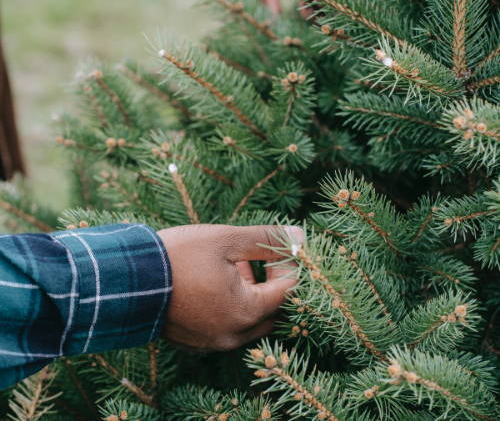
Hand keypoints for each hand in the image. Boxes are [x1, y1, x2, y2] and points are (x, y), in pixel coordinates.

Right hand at [157, 224, 302, 350]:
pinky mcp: (196, 342)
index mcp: (245, 311)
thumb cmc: (179, 256)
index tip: (276, 247)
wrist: (126, 279)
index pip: (287, 291)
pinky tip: (214, 282)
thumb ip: (267, 239)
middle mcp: (233, 335)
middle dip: (269, 281)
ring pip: (249, 319)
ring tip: (231, 264)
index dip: (287, 265)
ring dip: (250, 292)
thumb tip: (300, 236)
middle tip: (254, 256)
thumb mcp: (227, 239)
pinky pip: (227, 326)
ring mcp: (213, 342)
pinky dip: (231, 305)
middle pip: (271, 309)